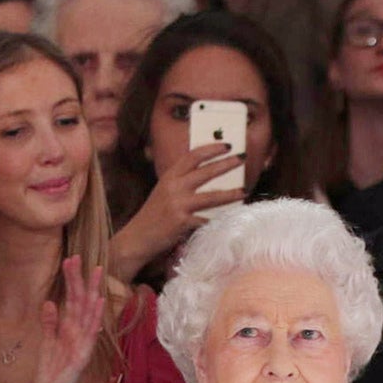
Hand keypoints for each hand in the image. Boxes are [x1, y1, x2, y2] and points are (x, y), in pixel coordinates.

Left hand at [34, 258, 105, 382]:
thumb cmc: (51, 375)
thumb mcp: (47, 344)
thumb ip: (49, 325)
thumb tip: (50, 302)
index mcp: (69, 330)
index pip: (72, 301)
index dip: (71, 281)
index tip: (70, 260)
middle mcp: (78, 334)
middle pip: (81, 302)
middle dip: (81, 280)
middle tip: (80, 257)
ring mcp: (82, 344)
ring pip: (88, 313)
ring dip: (92, 293)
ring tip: (95, 273)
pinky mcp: (81, 357)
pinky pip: (89, 334)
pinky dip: (94, 318)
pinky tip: (98, 304)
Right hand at [105, 142, 244, 280]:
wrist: (138, 237)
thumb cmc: (154, 215)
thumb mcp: (164, 191)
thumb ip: (181, 182)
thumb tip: (206, 174)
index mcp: (170, 176)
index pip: (192, 156)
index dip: (211, 149)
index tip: (226, 145)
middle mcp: (174, 187)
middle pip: (206, 172)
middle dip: (226, 164)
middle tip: (242, 158)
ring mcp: (178, 205)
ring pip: (211, 197)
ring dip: (231, 194)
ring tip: (244, 191)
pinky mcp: (182, 223)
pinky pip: (207, 220)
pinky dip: (219, 220)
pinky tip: (231, 219)